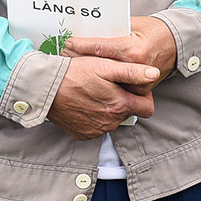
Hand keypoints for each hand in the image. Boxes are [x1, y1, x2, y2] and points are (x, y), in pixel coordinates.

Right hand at [46, 57, 160, 139]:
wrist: (45, 88)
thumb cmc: (75, 73)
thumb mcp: (105, 66)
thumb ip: (132, 72)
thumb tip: (154, 74)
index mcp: (120, 105)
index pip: (147, 108)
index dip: (142, 96)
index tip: (131, 87)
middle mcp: (110, 122)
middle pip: (128, 113)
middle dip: (123, 100)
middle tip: (108, 85)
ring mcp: (96, 130)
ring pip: (112, 120)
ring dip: (108, 108)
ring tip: (94, 92)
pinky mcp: (83, 134)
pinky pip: (96, 126)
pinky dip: (94, 116)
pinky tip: (84, 102)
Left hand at [63, 16, 177, 87]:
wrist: (177, 44)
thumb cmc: (154, 30)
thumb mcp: (133, 24)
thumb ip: (113, 29)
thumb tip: (88, 28)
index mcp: (132, 49)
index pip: (99, 48)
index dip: (81, 46)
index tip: (67, 43)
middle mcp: (135, 67)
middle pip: (100, 67)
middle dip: (80, 60)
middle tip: (64, 55)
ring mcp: (139, 82)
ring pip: (107, 81)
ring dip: (89, 74)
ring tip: (73, 67)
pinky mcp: (142, 91)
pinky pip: (119, 89)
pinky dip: (104, 84)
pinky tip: (90, 80)